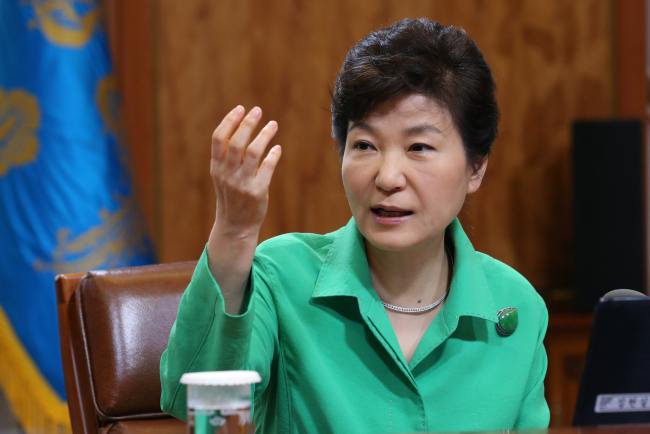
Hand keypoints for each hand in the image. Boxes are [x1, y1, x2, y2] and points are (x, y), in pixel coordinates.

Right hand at [210, 105, 281, 235]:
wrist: (235, 226)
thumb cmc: (231, 196)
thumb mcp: (222, 176)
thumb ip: (227, 156)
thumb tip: (241, 127)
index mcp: (216, 168)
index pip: (218, 139)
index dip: (229, 121)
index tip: (240, 108)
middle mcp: (227, 174)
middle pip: (237, 142)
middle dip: (248, 123)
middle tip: (258, 111)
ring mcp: (242, 184)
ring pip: (254, 152)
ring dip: (265, 135)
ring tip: (273, 124)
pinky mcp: (257, 192)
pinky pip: (267, 167)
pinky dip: (273, 155)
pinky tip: (277, 149)